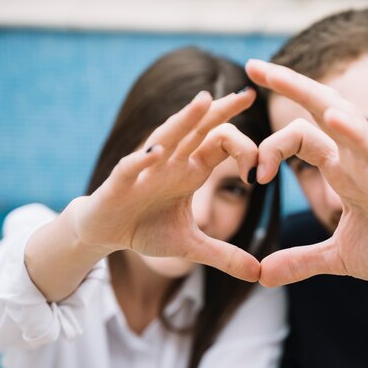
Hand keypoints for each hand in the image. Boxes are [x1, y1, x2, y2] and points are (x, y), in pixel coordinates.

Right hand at [68, 89, 260, 280]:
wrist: (105, 232)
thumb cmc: (147, 228)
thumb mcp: (191, 246)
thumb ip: (223, 255)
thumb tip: (258, 274)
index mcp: (191, 170)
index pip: (221, 145)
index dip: (245, 149)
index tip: (261, 170)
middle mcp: (172, 162)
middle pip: (200, 130)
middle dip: (221, 111)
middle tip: (248, 93)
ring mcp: (146, 169)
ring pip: (167, 137)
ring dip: (185, 120)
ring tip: (204, 100)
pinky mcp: (119, 184)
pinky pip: (131, 167)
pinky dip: (142, 160)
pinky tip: (156, 151)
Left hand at [246, 60, 367, 286]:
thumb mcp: (338, 258)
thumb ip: (301, 261)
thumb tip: (261, 275)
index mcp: (341, 170)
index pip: (300, 137)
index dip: (268, 148)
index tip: (250, 177)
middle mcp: (355, 158)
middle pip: (318, 109)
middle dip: (286, 84)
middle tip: (252, 65)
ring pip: (342, 114)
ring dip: (305, 92)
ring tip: (270, 74)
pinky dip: (356, 131)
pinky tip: (333, 117)